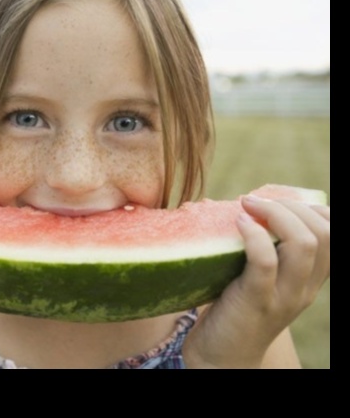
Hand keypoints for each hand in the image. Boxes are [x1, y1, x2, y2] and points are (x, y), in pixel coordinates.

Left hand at [184, 195, 329, 367]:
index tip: (282, 201)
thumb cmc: (235, 308)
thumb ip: (265, 249)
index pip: (333, 236)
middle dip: (293, 206)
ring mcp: (283, 297)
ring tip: (248, 205)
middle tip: (257, 201)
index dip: (314, 210)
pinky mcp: (256, 302)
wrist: (221, 355)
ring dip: (275, 214)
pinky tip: (238, 223)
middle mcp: (305, 288)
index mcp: (310, 280)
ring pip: (302, 245)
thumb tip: (247, 204)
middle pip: (322, 234)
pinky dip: (253, 235)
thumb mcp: (261, 278)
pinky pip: (265, 262)